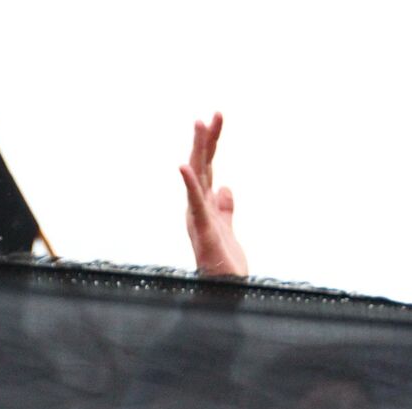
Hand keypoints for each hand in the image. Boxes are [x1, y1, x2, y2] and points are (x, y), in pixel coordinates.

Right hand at [180, 112, 247, 276]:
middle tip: (212, 114)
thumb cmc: (223, 264)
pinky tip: (183, 165)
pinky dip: (189, 183)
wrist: (224, 291)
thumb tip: (226, 188)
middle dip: (207, 140)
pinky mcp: (203, 230)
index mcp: (203, 206)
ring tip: (200, 125)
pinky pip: (194, 203)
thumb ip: (225, 208)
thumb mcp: (227, 229)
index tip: (217, 118)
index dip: (212, 143)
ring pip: (198, 178)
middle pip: (202, 167)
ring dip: (198, 151)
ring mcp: (198, 218)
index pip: (208, 168)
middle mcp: (197, 208)